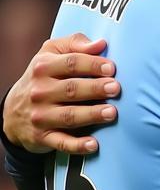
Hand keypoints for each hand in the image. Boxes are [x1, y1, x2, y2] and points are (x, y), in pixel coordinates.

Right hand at [3, 34, 119, 153]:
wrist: (14, 113)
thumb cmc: (43, 78)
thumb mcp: (50, 54)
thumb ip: (74, 44)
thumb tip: (100, 44)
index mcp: (43, 68)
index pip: (70, 63)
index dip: (92, 65)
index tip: (111, 68)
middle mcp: (40, 92)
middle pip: (71, 89)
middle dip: (95, 88)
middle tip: (115, 89)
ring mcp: (41, 116)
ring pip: (68, 115)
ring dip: (91, 115)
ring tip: (111, 112)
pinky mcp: (43, 137)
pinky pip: (62, 143)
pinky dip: (77, 145)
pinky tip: (94, 145)